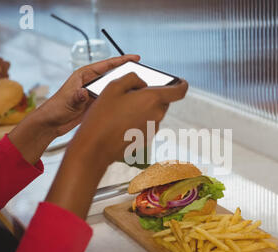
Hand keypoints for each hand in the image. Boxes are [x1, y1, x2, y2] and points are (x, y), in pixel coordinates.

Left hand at [35, 54, 139, 136]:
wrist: (51, 124)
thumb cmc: (55, 109)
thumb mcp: (67, 102)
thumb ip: (76, 97)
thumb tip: (83, 92)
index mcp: (84, 75)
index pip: (107, 65)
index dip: (122, 60)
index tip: (136, 58)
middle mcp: (91, 82)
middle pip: (113, 75)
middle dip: (128, 74)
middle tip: (144, 77)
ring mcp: (94, 93)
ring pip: (114, 88)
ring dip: (126, 89)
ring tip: (140, 91)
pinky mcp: (96, 104)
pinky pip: (112, 100)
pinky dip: (121, 100)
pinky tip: (130, 103)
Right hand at [73, 73, 188, 163]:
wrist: (96, 146)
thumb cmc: (103, 115)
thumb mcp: (114, 86)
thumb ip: (133, 78)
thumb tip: (142, 84)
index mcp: (153, 99)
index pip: (180, 91)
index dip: (182, 84)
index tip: (180, 81)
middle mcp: (157, 115)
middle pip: (163, 101)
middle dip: (151, 96)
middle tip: (131, 95)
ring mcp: (153, 129)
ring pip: (153, 113)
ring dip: (143, 109)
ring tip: (121, 111)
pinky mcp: (146, 139)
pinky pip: (147, 124)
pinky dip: (138, 121)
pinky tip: (121, 122)